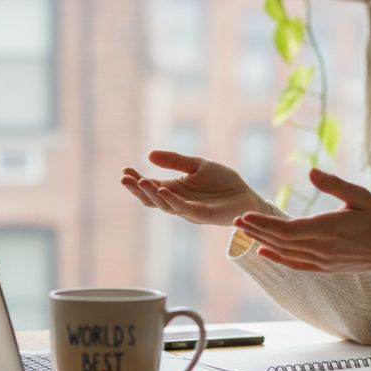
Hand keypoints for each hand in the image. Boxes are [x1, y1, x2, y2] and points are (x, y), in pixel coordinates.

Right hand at [120, 150, 269, 226]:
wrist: (246, 195)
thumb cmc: (223, 182)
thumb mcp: (197, 165)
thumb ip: (175, 161)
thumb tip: (149, 154)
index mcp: (175, 190)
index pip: (151, 187)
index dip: (137, 180)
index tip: (124, 170)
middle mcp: (179, 202)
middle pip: (152, 199)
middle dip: (138, 189)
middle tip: (125, 178)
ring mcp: (190, 210)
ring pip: (166, 205)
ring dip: (152, 194)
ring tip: (141, 181)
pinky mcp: (204, 215)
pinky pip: (185, 209)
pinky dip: (173, 201)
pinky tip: (163, 190)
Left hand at [233, 167, 370, 274]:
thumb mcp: (361, 196)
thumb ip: (334, 184)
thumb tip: (311, 171)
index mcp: (328, 229)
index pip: (287, 229)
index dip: (263, 224)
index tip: (245, 216)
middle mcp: (322, 248)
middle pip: (281, 241)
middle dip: (257, 231)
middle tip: (236, 221)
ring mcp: (323, 261)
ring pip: (286, 253)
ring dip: (263, 242)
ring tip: (245, 232)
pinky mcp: (325, 268)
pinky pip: (296, 265)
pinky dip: (278, 259)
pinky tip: (264, 253)